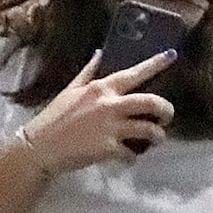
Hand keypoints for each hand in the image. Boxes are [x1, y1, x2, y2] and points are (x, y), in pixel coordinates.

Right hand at [22, 50, 175, 170]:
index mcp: (101, 88)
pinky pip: (132, 153)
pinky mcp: (108, 148)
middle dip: (166, 109)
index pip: (134, 72)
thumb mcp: (70, 90)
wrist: (40, 147)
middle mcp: (110, 104)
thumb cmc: (54, 118)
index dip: (156, 63)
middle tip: (166, 117)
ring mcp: (111, 127)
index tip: (172, 54)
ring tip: (155, 140)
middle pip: (151, 102)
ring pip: (149, 129)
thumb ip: (88, 72)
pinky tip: (127, 158)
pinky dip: (132, 157)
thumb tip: (99, 53)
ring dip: (157, 136)